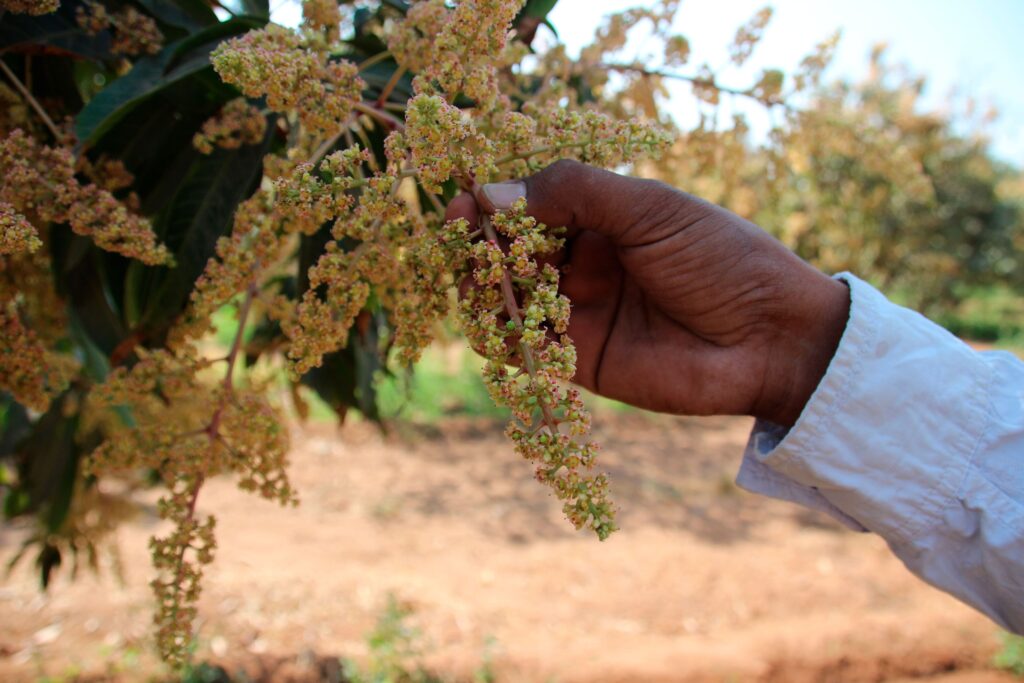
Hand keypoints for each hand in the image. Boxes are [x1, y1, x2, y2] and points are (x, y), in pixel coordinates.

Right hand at [446, 160, 849, 426]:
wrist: (771, 338)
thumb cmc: (722, 258)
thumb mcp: (650, 208)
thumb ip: (574, 192)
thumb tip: (492, 194)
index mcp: (602, 219)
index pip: (529, 207)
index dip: (492, 205)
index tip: (464, 203)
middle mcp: (584, 265)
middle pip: (509, 255)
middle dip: (480, 248)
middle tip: (463, 243)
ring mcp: (580, 313)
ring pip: (508, 301)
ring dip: (483, 289)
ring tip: (478, 280)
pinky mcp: (581, 362)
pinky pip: (526, 349)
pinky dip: (502, 336)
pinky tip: (494, 321)